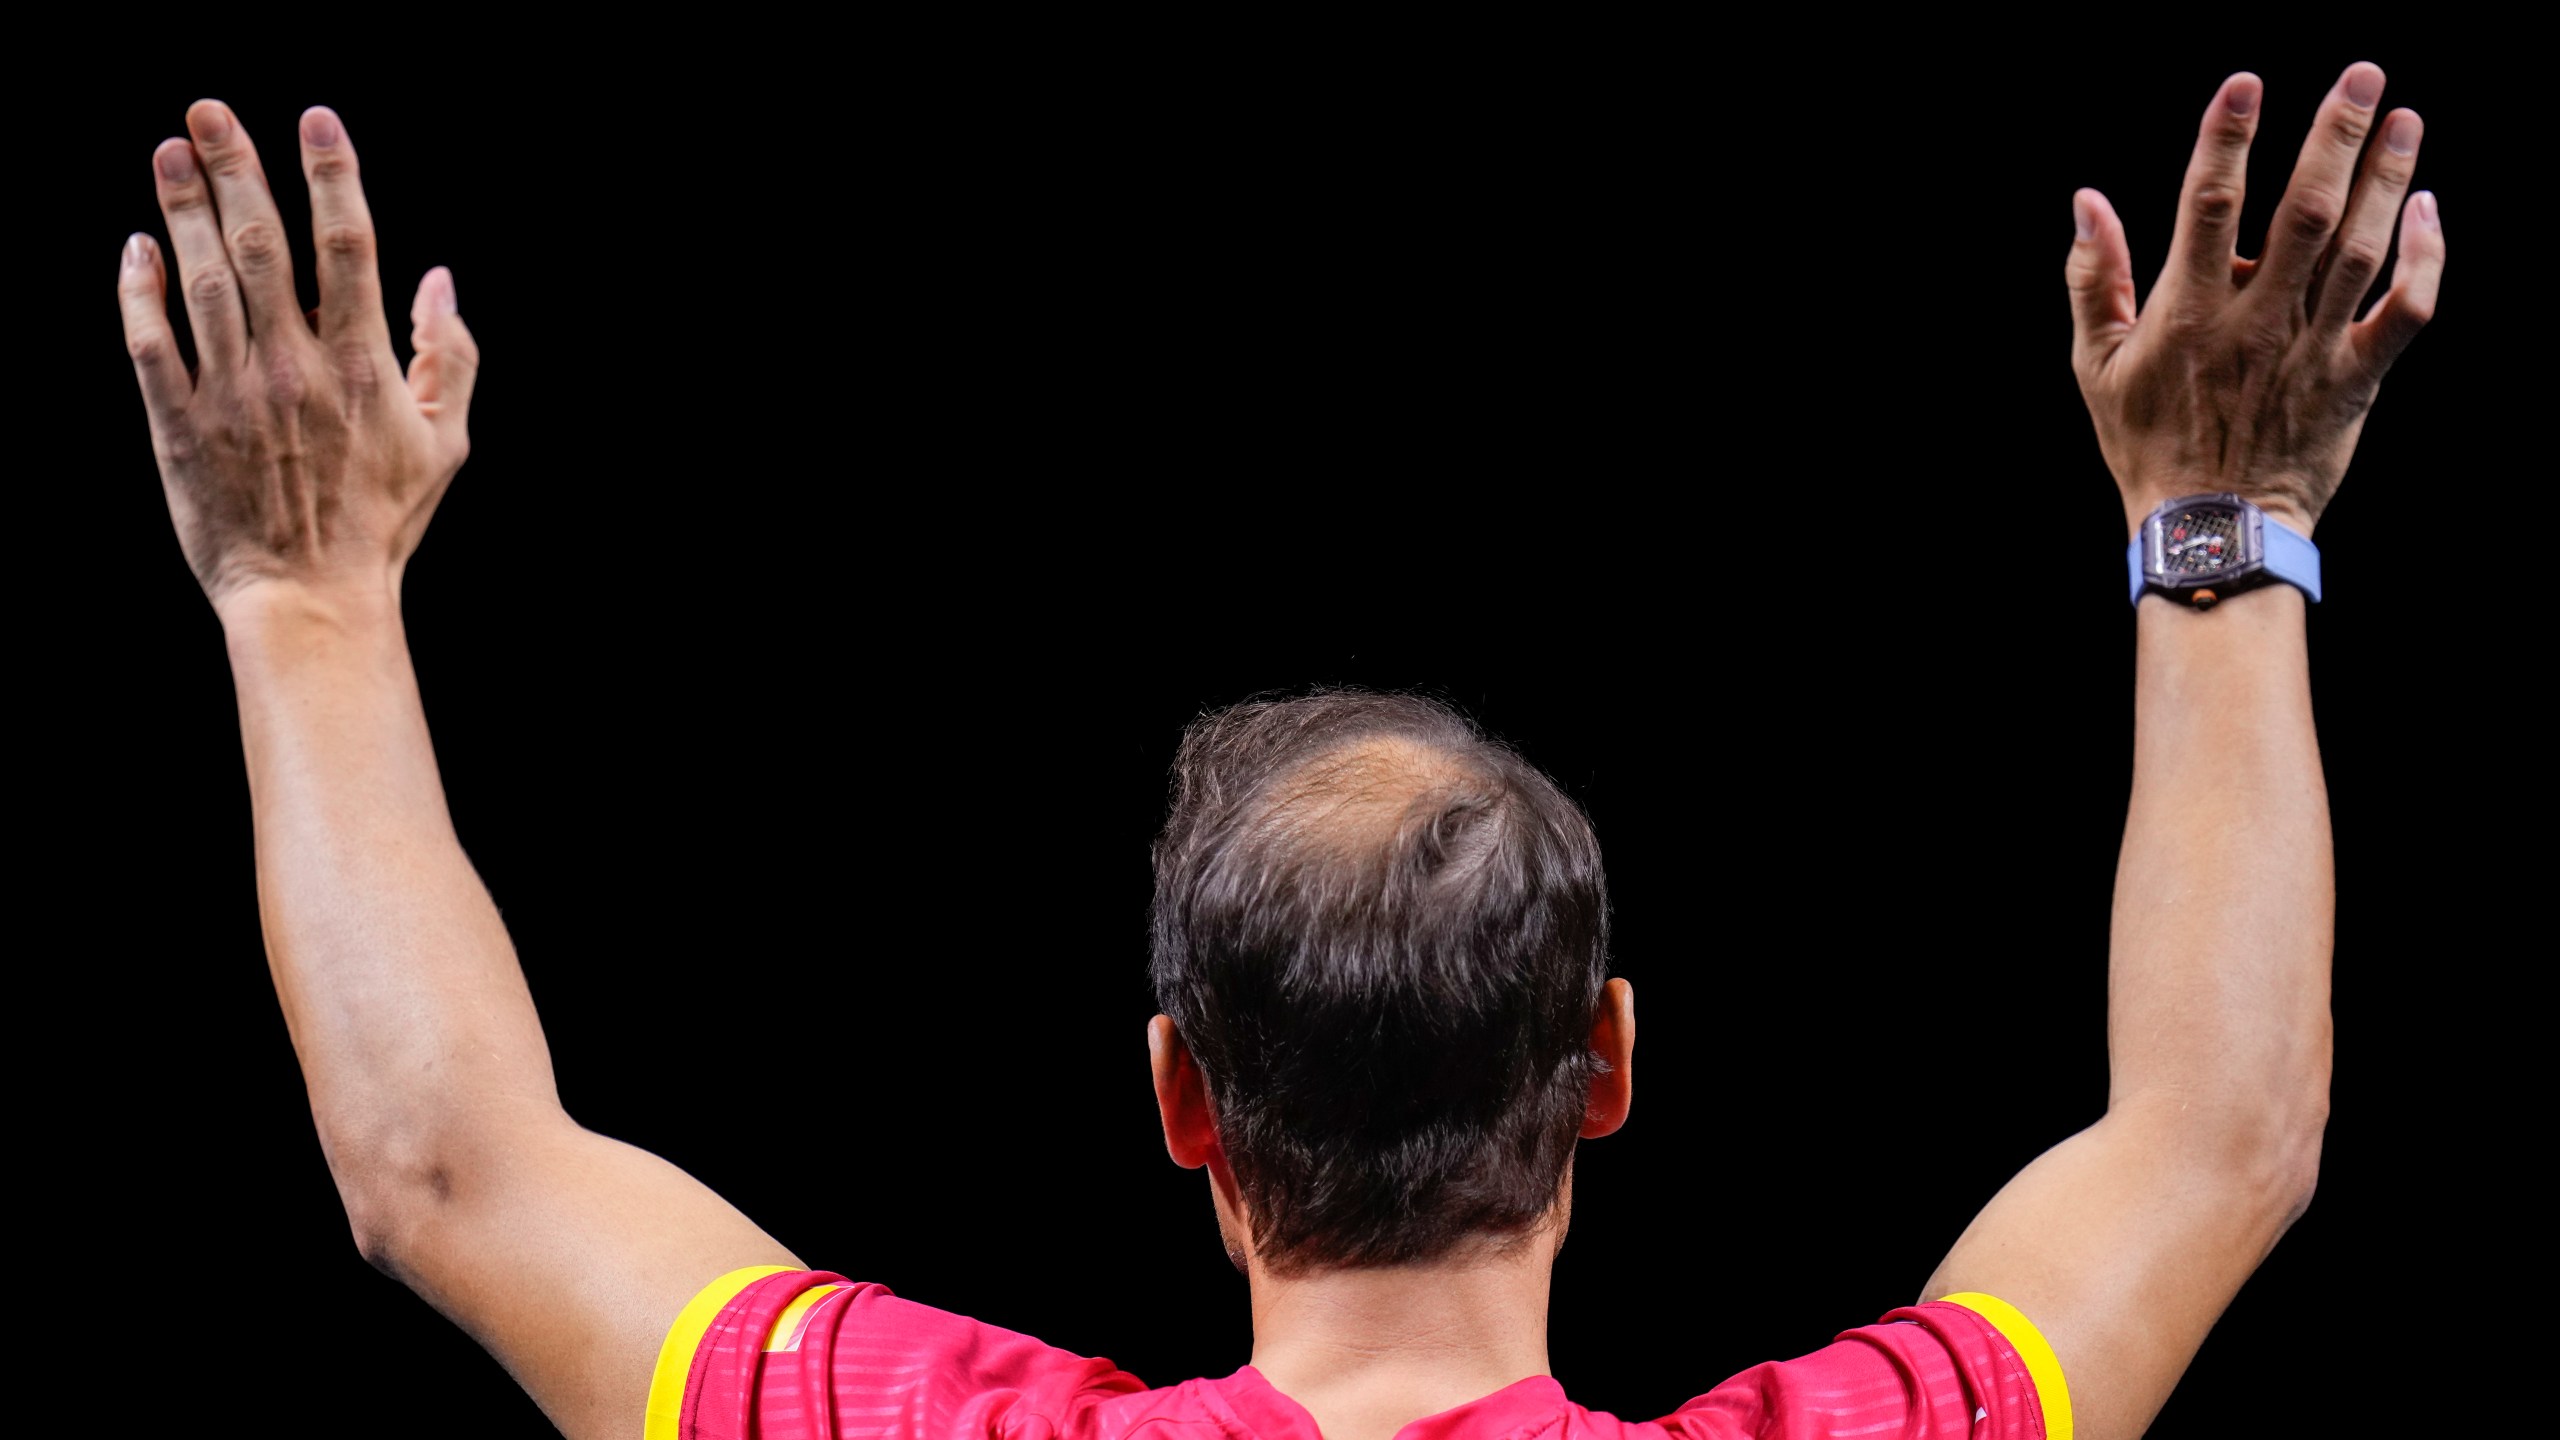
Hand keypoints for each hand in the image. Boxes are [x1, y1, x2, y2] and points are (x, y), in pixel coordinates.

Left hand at [117, 100, 477, 614]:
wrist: (309, 598)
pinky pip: (150, 343)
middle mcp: (294, 368)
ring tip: (169, 153)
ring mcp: (230, 394)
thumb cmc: (383, 523)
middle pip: (262, 245)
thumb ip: (448, 358)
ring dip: (182, 211)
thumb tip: (438, 280)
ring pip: (202, 281)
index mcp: (362, 367)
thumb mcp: (443, 445)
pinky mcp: (178, 424)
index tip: (315, 119)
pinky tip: (136, 247)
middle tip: (209, 111)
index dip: (333, 175)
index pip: (347, 247)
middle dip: (236, 170)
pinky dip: (139, 291)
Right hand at [2068, 62, 2442, 538]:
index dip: (2227, 140)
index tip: (2246, 84)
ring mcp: (2314, 350)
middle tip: (2363, 75)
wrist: (2210, 529)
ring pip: (2363, 249)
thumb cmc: (2145, 443)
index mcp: (2188, 314)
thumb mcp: (2094, 365)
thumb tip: (2087, 200)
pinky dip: (2424, 259)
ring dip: (2388, 178)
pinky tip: (2427, 211)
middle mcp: (2257, 322)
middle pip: (2305, 211)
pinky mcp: (2357, 380)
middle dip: (2335, 136)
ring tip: (2404, 120)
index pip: (2209, 206)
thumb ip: (2092, 278)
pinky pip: (2407, 311)